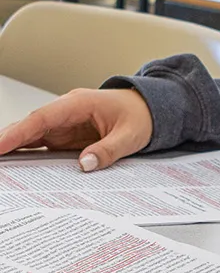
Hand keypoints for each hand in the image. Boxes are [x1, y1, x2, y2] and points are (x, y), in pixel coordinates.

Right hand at [0, 88, 152, 170]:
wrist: (151, 109)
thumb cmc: (141, 116)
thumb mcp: (131, 135)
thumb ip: (108, 150)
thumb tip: (85, 164)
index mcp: (79, 103)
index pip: (41, 118)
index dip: (18, 132)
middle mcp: (66, 111)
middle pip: (29, 126)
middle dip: (6, 141)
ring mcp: (63, 123)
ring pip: (31, 136)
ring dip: (13, 149)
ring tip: (1, 167)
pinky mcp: (65, 135)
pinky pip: (41, 144)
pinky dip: (26, 154)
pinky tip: (15, 168)